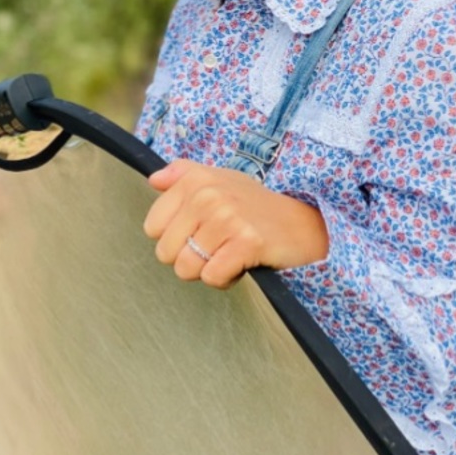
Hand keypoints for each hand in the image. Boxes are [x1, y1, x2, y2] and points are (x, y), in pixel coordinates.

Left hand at [144, 159, 328, 288]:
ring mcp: (228, 218)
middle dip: (189, 258)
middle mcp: (208, 195)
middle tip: (217, 246)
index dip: (174, 237)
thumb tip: (153, 179)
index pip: (152, 227)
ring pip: (186, 268)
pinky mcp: (246, 242)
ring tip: (229, 255)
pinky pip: (212, 277)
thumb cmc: (255, 206)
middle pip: (166, 251)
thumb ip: (183, 175)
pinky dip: (225, 279)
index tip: (199, 231)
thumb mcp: (220, 180)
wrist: (303, 224)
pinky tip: (241, 265)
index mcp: (196, 180)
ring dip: (208, 270)